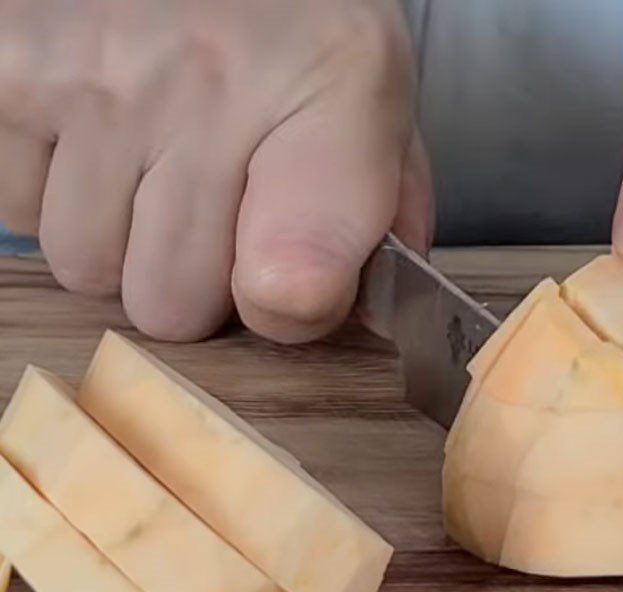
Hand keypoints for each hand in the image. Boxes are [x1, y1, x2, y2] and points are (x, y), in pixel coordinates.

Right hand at [0, 0, 431, 343]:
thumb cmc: (295, 38)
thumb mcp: (374, 114)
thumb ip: (377, 224)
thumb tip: (320, 312)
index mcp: (335, 97)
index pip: (293, 282)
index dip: (287, 307)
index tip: (286, 286)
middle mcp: (209, 83)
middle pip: (169, 307)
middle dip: (188, 279)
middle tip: (211, 204)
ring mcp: (98, 76)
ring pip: (87, 268)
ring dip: (118, 240)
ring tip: (152, 162)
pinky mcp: (10, 67)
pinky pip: (20, 213)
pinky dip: (52, 194)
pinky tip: (98, 137)